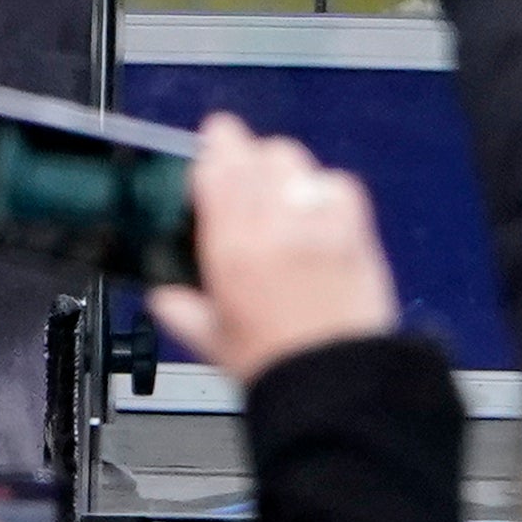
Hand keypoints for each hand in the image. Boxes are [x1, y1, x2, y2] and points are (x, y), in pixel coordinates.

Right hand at [148, 122, 392, 382]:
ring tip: (280, 180)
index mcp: (230, 250)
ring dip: (285, 166)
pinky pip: (341, 187)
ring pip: (299, 165)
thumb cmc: (276, 364)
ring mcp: (318, 228)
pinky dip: (327, 186)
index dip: (215, 145)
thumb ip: (183, 312)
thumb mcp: (214, 341)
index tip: (214, 139)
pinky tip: (319, 201)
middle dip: (249, 150)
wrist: (334, 381)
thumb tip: (165, 299)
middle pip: (262, 155)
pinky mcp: (355, 237)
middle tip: (244, 160)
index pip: (219, 170)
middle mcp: (274, 229)